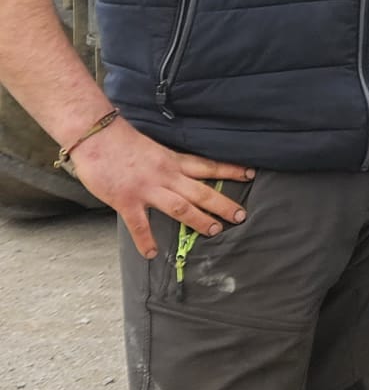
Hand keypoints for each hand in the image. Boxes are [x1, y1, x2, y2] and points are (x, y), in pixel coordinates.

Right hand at [69, 119, 252, 258]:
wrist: (97, 136)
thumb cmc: (122, 141)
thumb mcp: (155, 148)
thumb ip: (167, 162)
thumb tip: (179, 174)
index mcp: (173, 160)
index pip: (208, 166)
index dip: (230, 170)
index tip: (250, 174)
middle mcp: (166, 175)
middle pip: (201, 191)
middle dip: (222, 204)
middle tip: (240, 216)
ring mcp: (147, 189)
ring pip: (180, 207)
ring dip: (198, 220)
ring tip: (214, 231)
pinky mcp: (126, 200)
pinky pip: (139, 224)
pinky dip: (146, 240)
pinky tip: (152, 254)